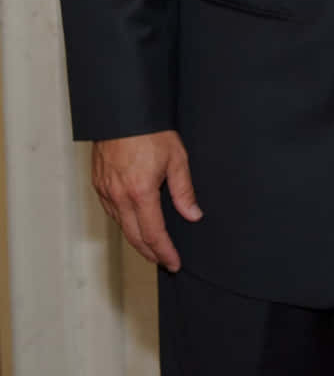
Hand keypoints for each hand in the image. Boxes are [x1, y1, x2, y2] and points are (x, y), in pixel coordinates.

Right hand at [91, 131, 201, 272]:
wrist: (122, 112)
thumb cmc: (150, 131)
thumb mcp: (176, 158)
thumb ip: (184, 190)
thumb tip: (193, 215)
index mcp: (140, 192)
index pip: (153, 234)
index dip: (164, 252)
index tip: (174, 263)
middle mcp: (119, 196)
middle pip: (134, 236)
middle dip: (150, 253)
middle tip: (164, 262)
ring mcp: (106, 191)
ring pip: (121, 226)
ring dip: (136, 240)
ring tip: (152, 248)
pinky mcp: (98, 184)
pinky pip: (111, 211)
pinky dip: (123, 223)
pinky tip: (133, 224)